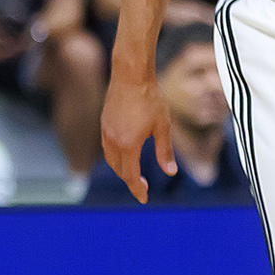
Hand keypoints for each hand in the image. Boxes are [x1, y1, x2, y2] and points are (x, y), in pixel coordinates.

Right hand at [99, 69, 169, 199]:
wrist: (131, 75)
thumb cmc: (150, 99)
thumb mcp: (163, 127)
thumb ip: (164, 151)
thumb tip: (170, 172)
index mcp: (128, 145)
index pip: (131, 175)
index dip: (137, 189)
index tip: (143, 199)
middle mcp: (113, 141)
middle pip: (119, 170)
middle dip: (130, 181)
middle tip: (142, 187)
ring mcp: (106, 132)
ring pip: (111, 159)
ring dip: (122, 169)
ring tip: (134, 172)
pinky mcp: (104, 123)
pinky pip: (107, 147)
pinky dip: (116, 156)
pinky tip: (126, 153)